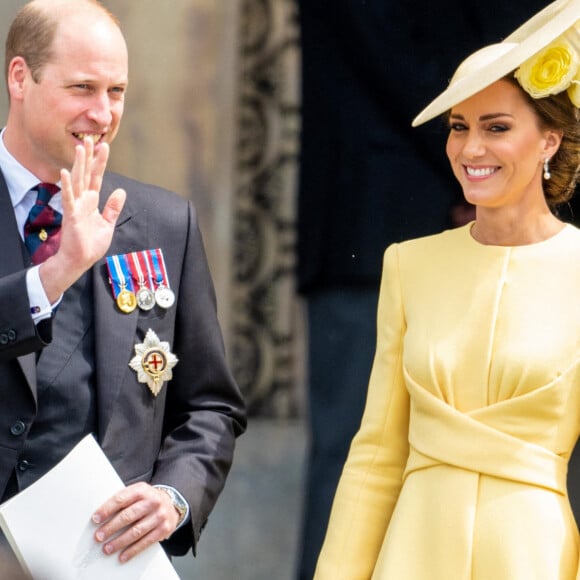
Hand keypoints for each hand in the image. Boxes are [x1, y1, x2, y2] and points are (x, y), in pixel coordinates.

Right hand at [39, 137, 125, 301]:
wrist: (80, 260)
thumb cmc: (91, 244)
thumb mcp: (107, 224)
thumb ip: (113, 208)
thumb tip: (121, 191)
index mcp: (92, 201)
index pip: (97, 177)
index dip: (100, 162)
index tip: (104, 146)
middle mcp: (83, 200)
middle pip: (86, 174)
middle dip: (89, 157)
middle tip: (91, 137)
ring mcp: (76, 206)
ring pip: (78, 181)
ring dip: (79, 165)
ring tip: (80, 148)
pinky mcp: (71, 215)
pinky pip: (68, 198)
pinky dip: (67, 185)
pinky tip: (65, 172)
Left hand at [92, 482, 179, 562]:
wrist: (171, 504)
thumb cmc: (147, 500)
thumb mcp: (137, 493)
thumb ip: (123, 500)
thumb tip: (101, 515)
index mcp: (142, 490)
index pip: (121, 499)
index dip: (107, 509)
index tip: (96, 519)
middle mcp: (152, 501)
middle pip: (128, 516)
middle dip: (111, 528)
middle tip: (99, 536)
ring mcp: (159, 515)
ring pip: (136, 531)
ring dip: (119, 542)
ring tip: (107, 548)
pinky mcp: (164, 528)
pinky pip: (146, 541)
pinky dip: (133, 550)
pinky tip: (123, 555)